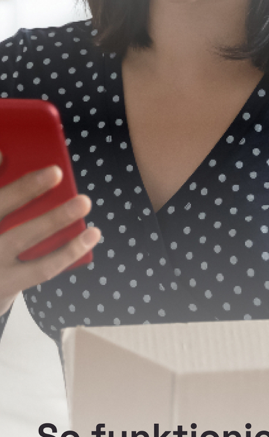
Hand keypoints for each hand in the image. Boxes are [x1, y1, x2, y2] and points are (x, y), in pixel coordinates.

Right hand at [0, 158, 100, 315]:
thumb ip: (1, 189)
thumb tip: (7, 155)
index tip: (4, 153)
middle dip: (25, 190)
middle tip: (56, 172)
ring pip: (22, 238)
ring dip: (55, 219)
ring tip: (83, 202)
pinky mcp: (9, 284)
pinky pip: (42, 268)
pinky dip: (69, 251)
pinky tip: (91, 234)